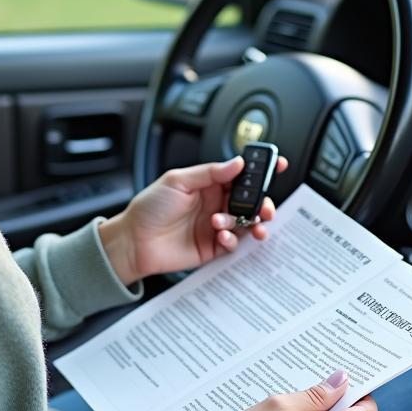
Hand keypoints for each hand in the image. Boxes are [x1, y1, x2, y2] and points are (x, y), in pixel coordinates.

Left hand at [99, 154, 288, 283]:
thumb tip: (237, 163)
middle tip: (264, 207)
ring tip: (239, 223)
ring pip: (247, 223)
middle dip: (263, 203)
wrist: (134, 242)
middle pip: (251, 201)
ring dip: (249, 223)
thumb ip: (210, 172)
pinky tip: (221, 236)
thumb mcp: (177, 181)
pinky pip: (234, 243)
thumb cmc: (149, 208)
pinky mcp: (213, 247)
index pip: (240, 174)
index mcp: (209, 184)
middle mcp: (216, 203)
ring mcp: (216, 226)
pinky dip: (233, 240)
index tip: (277, 164)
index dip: (260, 169)